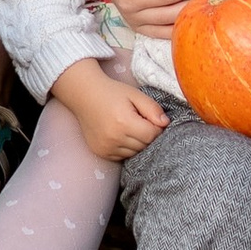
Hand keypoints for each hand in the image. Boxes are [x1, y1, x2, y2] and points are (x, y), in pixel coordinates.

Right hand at [53, 56, 169, 160]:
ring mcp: (106, 147)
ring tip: (130, 127)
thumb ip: (152, 108)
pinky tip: (121, 134)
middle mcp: (114, 138)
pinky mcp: (101, 152)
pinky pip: (122, 157)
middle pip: (144, 146)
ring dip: (138, 143)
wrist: (84, 95)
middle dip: (148, 135)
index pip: (152, 135)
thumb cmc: (112, 92)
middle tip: (141, 121)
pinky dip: (126, 148)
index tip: (152, 119)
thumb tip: (166, 123)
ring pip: (134, 153)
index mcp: (124, 122)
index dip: (157, 127)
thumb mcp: (135, 94)